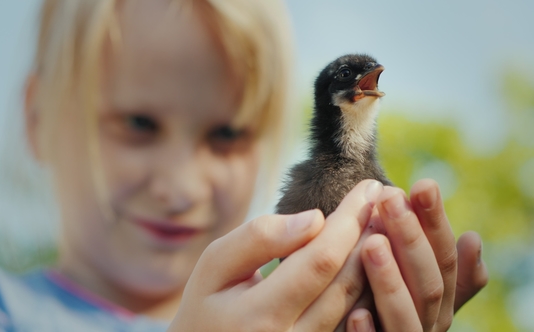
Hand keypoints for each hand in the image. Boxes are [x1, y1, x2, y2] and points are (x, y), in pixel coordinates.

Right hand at [168, 180, 383, 331]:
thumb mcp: (214, 264)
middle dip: (371, 235)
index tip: (368, 188)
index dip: (348, 222)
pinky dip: (369, 285)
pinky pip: (354, 322)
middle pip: (347, 283)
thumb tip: (314, 219)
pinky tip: (373, 255)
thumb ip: (258, 238)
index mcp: (260, 317)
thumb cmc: (206, 305)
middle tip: (388, 199)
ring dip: (377, 259)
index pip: (319, 261)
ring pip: (359, 305)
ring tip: (387, 221)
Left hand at [346, 179, 487, 330]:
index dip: (435, 224)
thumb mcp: (419, 288)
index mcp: (438, 303)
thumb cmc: (390, 310)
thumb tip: (474, 239)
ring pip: (405, 318)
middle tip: (390, 199)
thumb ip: (443, 270)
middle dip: (411, 239)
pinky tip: (356, 313)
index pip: (445, 261)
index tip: (420, 185)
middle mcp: (427, 324)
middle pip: (428, 285)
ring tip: (373, 244)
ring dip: (390, 281)